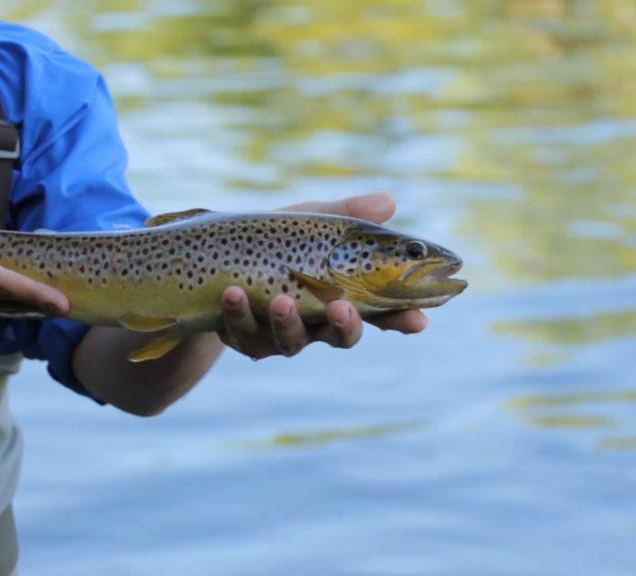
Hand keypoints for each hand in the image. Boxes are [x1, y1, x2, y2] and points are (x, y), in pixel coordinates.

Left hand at [218, 192, 427, 359]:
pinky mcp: (244, 336)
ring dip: (287, 321)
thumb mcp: (311, 222)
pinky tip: (233, 292)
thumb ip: (347, 213)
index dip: (402, 318)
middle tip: (341, 309)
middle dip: (344, 326)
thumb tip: (389, 201)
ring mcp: (280, 332)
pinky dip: (239, 313)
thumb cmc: (278, 240)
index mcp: (343, 294)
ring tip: (279, 299)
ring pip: (291, 340)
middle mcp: (316, 321)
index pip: (381, 311)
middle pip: (341, 335)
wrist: (216, 257)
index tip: (419, 319)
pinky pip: (243, 333)